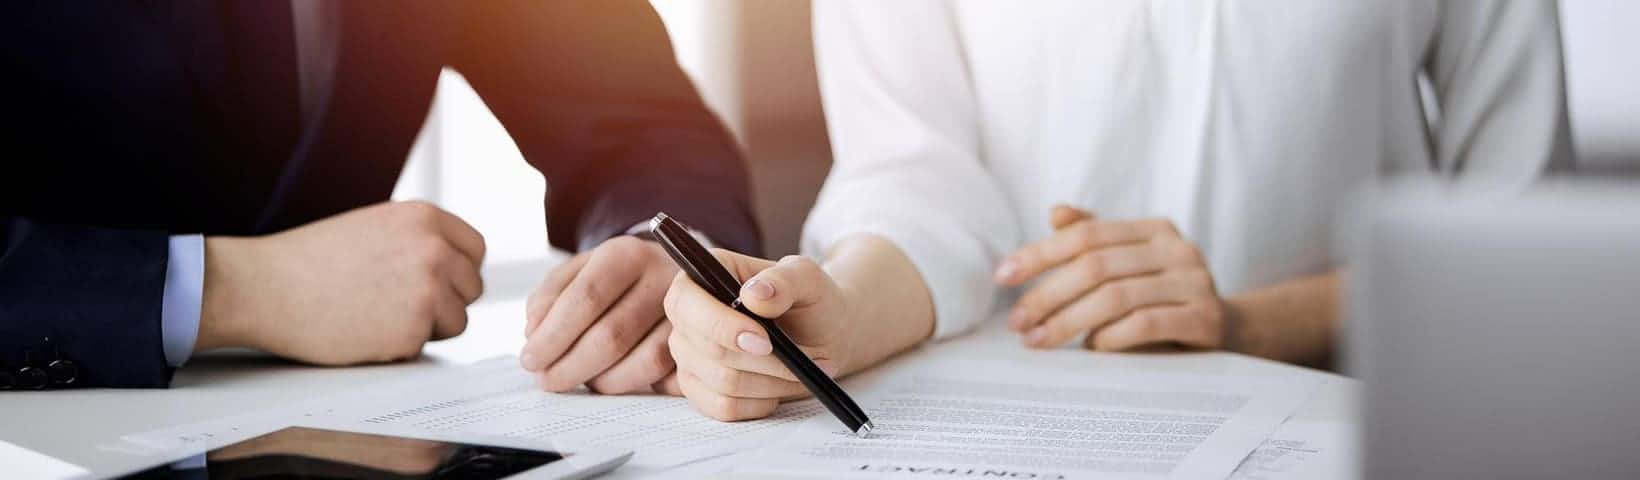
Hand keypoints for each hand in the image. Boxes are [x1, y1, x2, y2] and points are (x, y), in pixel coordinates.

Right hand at [196, 201, 484, 364]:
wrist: (264, 287)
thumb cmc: (311, 260)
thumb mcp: (375, 227)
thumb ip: (419, 239)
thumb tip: (455, 263)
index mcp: (425, 218)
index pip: (475, 250)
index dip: (458, 270)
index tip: (439, 282)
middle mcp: (434, 250)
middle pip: (471, 288)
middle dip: (446, 300)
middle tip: (400, 304)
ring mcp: (426, 291)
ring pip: (457, 321)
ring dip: (428, 327)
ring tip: (379, 315)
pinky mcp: (412, 331)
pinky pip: (424, 346)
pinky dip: (400, 346)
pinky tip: (364, 330)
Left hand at [519, 236, 677, 393]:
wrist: (671, 271)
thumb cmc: (615, 276)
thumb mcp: (578, 270)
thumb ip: (550, 296)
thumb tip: (535, 332)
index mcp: (626, 254)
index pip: (586, 298)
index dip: (554, 335)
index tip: (529, 359)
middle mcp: (664, 279)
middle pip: (613, 335)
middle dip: (570, 366)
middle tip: (546, 380)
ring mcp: (690, 312)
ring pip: (646, 362)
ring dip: (604, 381)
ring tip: (581, 378)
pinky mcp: (703, 343)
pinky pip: (672, 377)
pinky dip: (640, 386)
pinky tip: (616, 379)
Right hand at [663, 251, 847, 420]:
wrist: (823, 334)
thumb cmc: (810, 301)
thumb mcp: (807, 279)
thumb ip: (784, 280)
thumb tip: (754, 295)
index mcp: (701, 277)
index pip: (686, 304)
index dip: (720, 326)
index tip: (764, 341)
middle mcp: (687, 317)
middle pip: (710, 351)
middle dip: (766, 360)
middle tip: (807, 357)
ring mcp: (689, 356)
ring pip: (723, 383)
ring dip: (773, 382)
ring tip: (805, 370)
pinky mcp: (700, 389)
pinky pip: (724, 407)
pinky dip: (762, 402)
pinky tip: (782, 387)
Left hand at [994, 205, 1223, 350]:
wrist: (1226, 330)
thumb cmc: (1162, 297)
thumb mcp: (1129, 265)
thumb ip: (1094, 239)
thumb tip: (1056, 212)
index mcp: (1153, 229)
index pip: (1085, 235)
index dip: (1040, 253)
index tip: (1003, 276)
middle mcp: (1176, 249)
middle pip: (1096, 266)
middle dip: (1048, 295)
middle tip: (1017, 322)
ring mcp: (1195, 282)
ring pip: (1116, 297)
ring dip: (1069, 321)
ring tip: (1040, 340)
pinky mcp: (1204, 318)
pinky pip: (1146, 324)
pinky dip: (1111, 337)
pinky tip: (1091, 348)